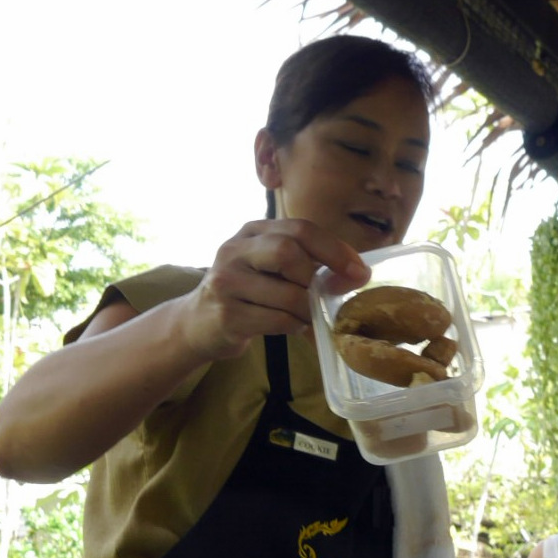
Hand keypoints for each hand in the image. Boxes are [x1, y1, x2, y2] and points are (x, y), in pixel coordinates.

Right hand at [183, 219, 369, 358]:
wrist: (198, 323)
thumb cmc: (247, 294)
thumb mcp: (270, 268)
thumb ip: (306, 264)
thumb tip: (356, 274)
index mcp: (253, 231)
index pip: (300, 229)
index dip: (335, 249)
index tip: (360, 272)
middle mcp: (235, 250)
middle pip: (288, 252)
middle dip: (317, 278)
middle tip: (330, 297)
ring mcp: (227, 282)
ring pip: (287, 294)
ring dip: (309, 311)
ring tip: (312, 318)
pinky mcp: (227, 315)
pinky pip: (277, 321)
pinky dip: (296, 328)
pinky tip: (297, 329)